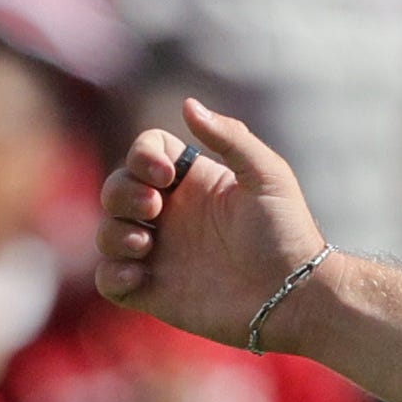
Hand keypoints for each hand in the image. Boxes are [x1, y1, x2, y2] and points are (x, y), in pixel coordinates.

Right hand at [96, 102, 330, 350]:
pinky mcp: (155, 292)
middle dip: (123, 193)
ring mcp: (161, 254)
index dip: (142, 156)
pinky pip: (109, 279)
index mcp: (193, 183)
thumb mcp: (267, 175)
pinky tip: (138, 276)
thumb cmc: (286, 234)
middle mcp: (172, 215)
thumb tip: (188, 104)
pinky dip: (111, 275)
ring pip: (108, 232)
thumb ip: (231, 137)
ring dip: (114, 233)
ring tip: (145, 245)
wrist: (293, 297)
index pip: (146, 153)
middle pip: (117, 188)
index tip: (165, 175)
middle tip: (153, 209)